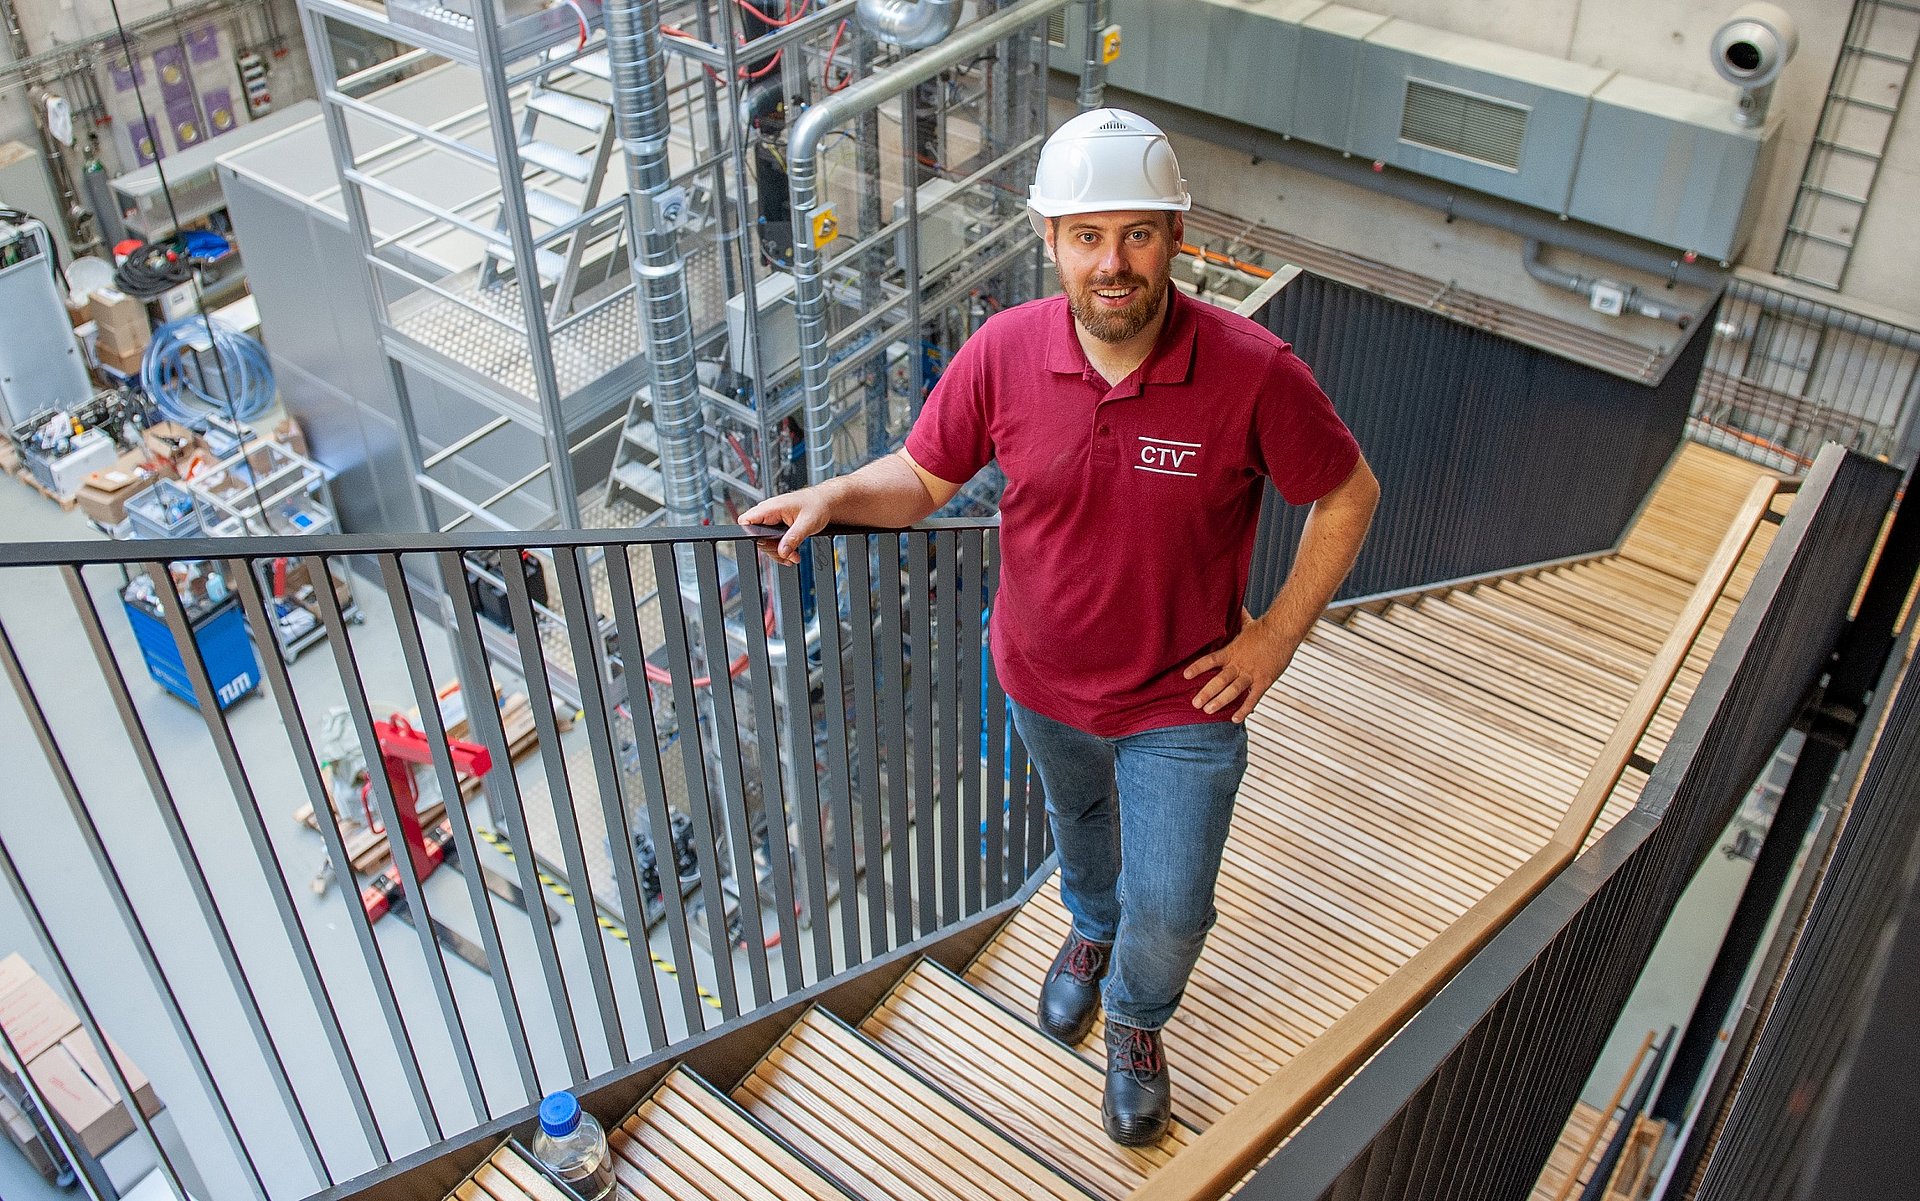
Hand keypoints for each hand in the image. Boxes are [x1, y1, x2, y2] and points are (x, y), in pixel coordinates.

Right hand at [738, 486, 832, 566]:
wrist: (825, 503)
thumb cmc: (816, 505)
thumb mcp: (807, 523)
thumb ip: (793, 538)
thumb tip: (783, 551)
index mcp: (771, 508)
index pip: (746, 520)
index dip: (748, 534)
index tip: (765, 546)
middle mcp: (768, 513)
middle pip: (757, 537)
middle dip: (773, 550)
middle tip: (789, 555)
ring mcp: (772, 520)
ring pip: (765, 542)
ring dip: (779, 552)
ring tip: (794, 556)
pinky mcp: (777, 526)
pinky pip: (773, 541)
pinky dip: (783, 550)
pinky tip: (792, 553)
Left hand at [1182, 607, 1302, 722]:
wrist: (1284, 631)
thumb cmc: (1265, 627)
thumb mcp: (1247, 623)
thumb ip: (1237, 620)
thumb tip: (1232, 603)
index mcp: (1232, 651)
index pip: (1210, 660)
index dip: (1197, 668)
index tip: (1185, 676)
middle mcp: (1239, 664)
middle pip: (1219, 680)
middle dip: (1206, 693)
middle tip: (1195, 704)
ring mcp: (1251, 674)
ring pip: (1233, 691)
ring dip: (1220, 701)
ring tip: (1208, 711)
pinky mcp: (1264, 681)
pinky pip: (1253, 698)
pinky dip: (1245, 709)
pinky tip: (1235, 719)